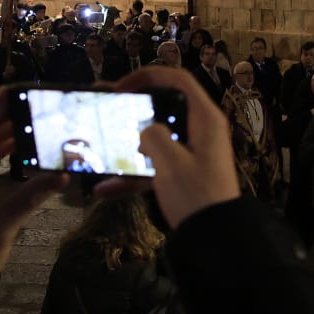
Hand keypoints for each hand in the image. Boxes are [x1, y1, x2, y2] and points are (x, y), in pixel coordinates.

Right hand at [97, 66, 241, 229]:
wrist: (216, 237)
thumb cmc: (197, 196)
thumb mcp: (170, 163)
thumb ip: (153, 137)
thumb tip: (144, 129)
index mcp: (204, 119)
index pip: (178, 79)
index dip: (149, 76)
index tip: (121, 88)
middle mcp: (201, 130)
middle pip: (163, 107)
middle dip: (133, 111)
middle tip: (106, 112)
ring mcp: (192, 152)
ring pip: (155, 139)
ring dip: (129, 146)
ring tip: (98, 147)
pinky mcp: (184, 173)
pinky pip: (156, 166)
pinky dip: (134, 176)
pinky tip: (106, 190)